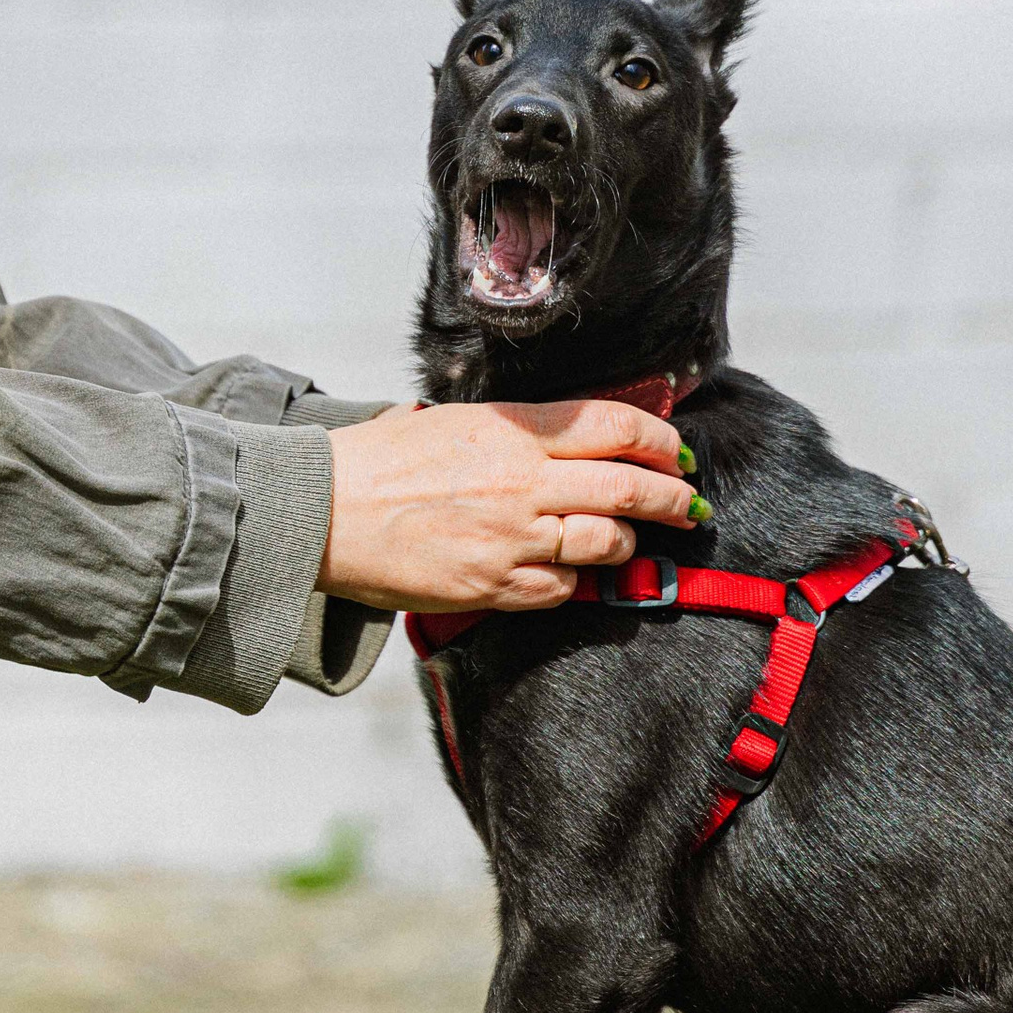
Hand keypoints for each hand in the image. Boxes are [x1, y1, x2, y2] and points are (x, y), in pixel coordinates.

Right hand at [319, 400, 707, 615]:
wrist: (323, 511)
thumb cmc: (380, 461)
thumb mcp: (454, 422)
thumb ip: (517, 430)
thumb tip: (572, 435)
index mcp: (512, 431)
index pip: (614, 426)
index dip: (660, 440)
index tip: (677, 454)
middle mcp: (522, 482)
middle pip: (629, 488)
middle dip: (673, 500)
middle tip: (689, 507)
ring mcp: (511, 539)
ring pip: (606, 543)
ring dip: (626, 543)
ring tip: (625, 541)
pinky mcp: (493, 587)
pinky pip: (561, 590)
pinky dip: (572, 582)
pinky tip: (564, 574)